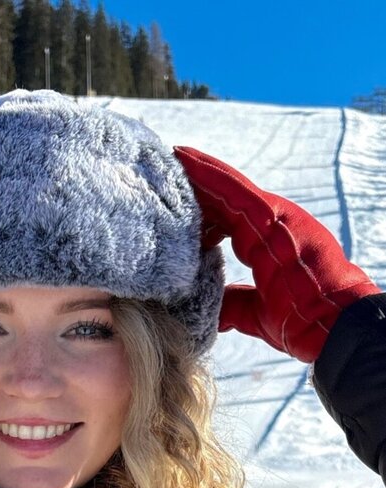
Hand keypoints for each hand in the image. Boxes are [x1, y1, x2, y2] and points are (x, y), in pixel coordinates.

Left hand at [174, 146, 378, 361]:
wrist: (330, 325)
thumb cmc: (299, 322)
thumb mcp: (255, 312)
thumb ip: (232, 303)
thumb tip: (208, 310)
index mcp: (267, 243)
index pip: (228, 218)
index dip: (202, 207)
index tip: (174, 202)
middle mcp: (273, 224)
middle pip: (227, 198)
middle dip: (197, 183)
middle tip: (165, 167)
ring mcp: (275, 218)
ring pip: (228, 187)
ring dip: (199, 170)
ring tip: (172, 156)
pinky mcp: (274, 218)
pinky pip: (235, 190)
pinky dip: (211, 174)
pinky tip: (187, 162)